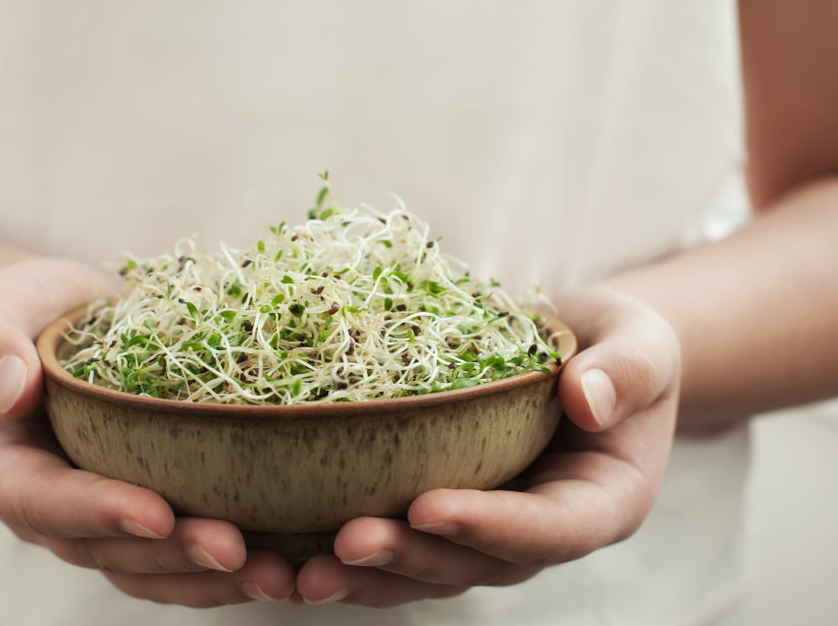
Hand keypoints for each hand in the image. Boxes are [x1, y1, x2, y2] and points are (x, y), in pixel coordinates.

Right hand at [0, 258, 294, 605]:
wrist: (67, 322)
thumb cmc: (27, 311)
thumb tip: (11, 387)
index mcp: (0, 468)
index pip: (42, 501)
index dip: (97, 512)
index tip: (156, 510)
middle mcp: (49, 509)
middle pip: (106, 550)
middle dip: (172, 555)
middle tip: (235, 550)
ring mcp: (100, 517)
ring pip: (151, 567)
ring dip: (212, 579)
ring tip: (276, 576)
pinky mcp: (148, 507)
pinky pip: (182, 551)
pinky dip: (230, 565)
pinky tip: (287, 563)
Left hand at [294, 286, 679, 605]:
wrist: (583, 355)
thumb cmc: (616, 347)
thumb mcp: (638, 345)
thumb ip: (625, 371)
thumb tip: (585, 399)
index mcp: (600, 503)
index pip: (549, 529)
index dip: (490, 525)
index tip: (427, 506)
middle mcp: (539, 532)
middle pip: (474, 564)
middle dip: (409, 558)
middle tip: (347, 543)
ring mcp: (488, 531)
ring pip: (426, 572)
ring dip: (363, 578)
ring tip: (296, 576)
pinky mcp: (446, 515)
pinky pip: (399, 545)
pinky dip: (343, 556)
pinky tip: (285, 557)